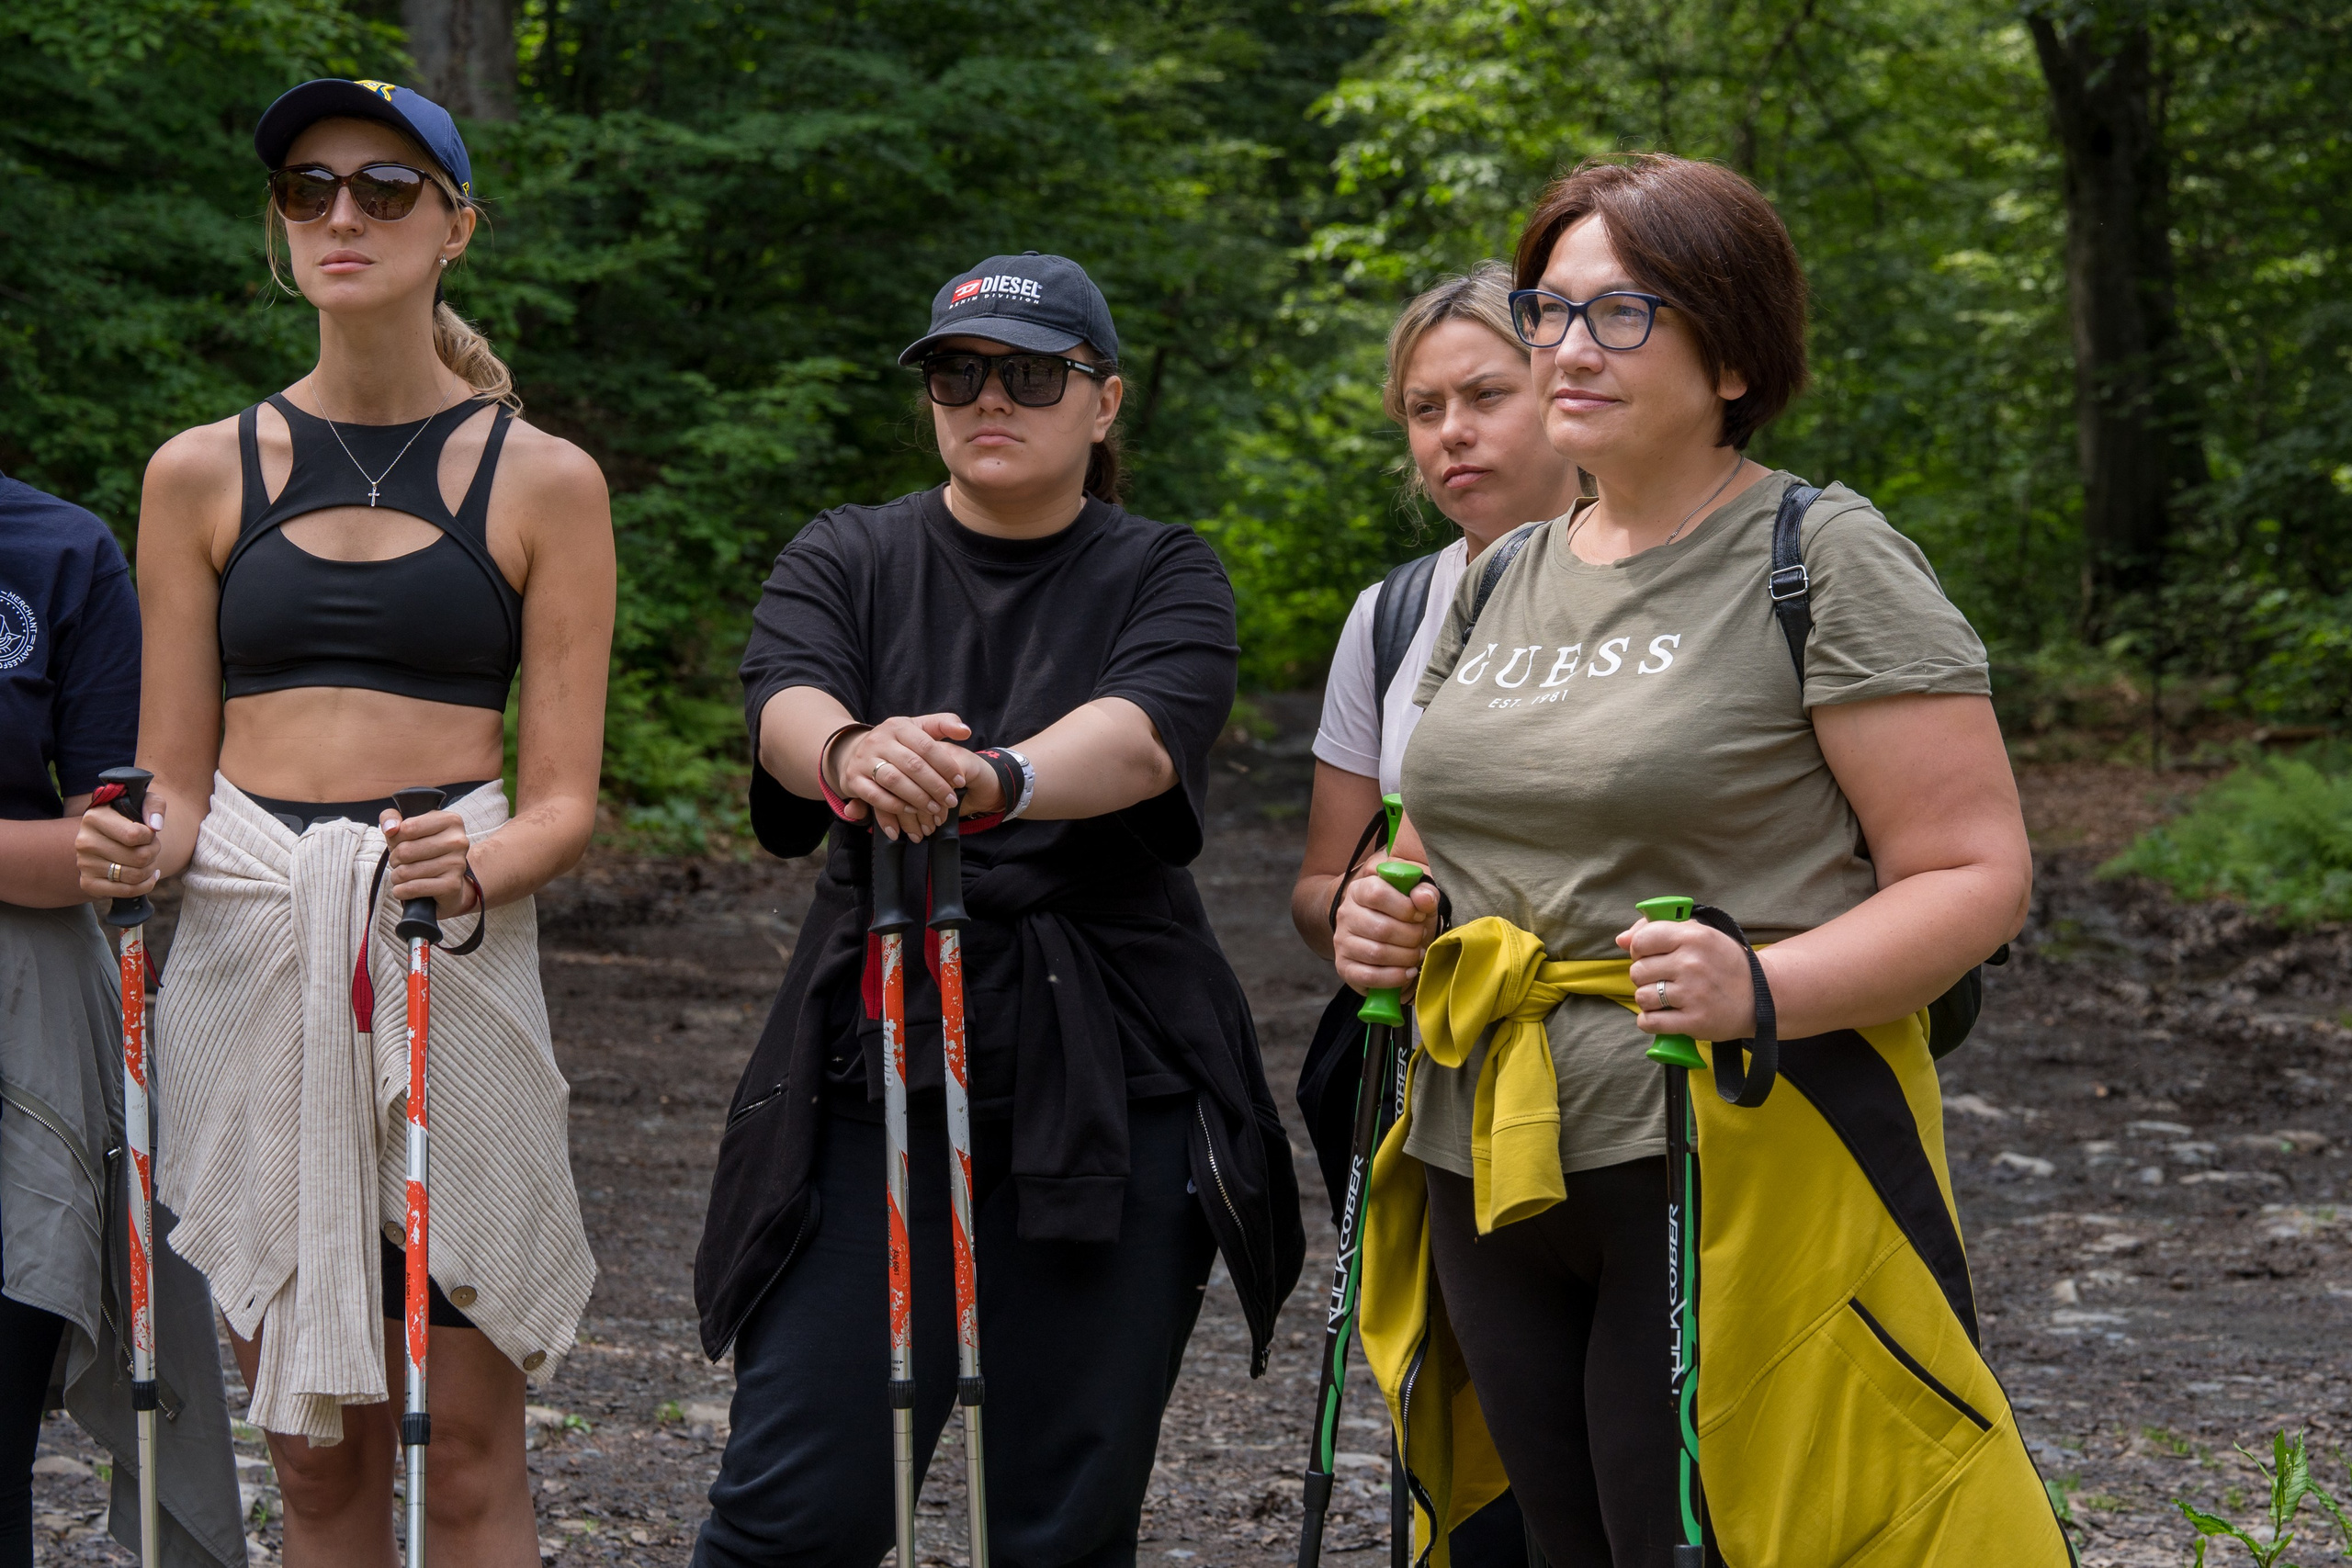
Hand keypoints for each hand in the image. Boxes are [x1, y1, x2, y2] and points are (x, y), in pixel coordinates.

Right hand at [77, 797, 165, 901]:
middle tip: (150, 847)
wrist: (111, 839)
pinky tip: (148, 876)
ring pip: (135, 875)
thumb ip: (154, 806)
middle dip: (154, 852)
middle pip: (139, 857)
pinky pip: (127, 891)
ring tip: (147, 859)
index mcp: (94, 817)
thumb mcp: (143, 802)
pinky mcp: (88, 883)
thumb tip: (155, 825)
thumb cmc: (130, 819)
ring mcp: (84, 864)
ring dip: (150, 869)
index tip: (148, 832)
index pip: (135, 835)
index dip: (150, 836)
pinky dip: (146, 885)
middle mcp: (84, 841)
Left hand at [380, 807, 475, 918]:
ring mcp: (457, 863)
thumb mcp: (407, 829)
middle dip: (395, 860)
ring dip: (397, 877)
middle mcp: (458, 841)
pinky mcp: (452, 885)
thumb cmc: (424, 851)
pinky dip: (401, 891)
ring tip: (404, 876)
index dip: (395, 839)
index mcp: (450, 821)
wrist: (447, 882)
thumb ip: (391, 818)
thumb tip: (390, 829)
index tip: (401, 843)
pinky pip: (413, 888)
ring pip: (406, 871)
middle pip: (405, 850)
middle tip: (401, 863)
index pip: (407, 828)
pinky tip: (405, 889)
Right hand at [825, 714, 983, 840]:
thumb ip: (942, 725)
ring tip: (935, 808)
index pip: (927, 746)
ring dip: (918, 797)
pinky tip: (911, 811)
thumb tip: (965, 731)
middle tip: (951, 801)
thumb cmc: (895, 743)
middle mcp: (879, 740)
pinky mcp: (853, 780)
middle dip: (936, 785)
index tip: (960, 781)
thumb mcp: (916, 728)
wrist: (852, 751)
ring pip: (894, 780)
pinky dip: (894, 805)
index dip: (946, 765)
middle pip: (913, 765)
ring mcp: (863, 760)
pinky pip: (875, 795)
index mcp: (898, 726)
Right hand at [1333, 859, 1437, 995]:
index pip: (1377, 894)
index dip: (1405, 907)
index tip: (1420, 915)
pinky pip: (1370, 976)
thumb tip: (1424, 898)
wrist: (1387, 938)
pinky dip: (1395, 977)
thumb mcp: (1417, 898)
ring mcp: (1342, 942)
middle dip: (1411, 936)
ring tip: (1416, 954)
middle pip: (1381, 928)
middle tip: (1421, 938)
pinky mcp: (1344, 967)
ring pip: (1377, 953)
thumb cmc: (1403, 915)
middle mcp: (1345, 915)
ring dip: (1406, 957)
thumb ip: (1425, 892)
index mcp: (1359, 890)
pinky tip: (1408, 971)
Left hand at [1618, 912, 1755, 1042]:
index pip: (1641, 940)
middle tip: (1663, 980)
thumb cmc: (1725, 963)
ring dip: (1647, 1000)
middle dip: (1644, 977)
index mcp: (1693, 936)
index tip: (1651, 957)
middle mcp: (1691, 963)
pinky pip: (1650, 1022)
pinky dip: (1649, 1021)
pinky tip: (1662, 1015)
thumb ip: (1658, 930)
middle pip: (1637, 971)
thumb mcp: (1699, 935)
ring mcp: (1693, 994)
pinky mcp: (1694, 1022)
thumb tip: (1620, 939)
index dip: (1640, 950)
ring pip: (1641, 997)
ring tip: (1665, 998)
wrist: (1764, 996)